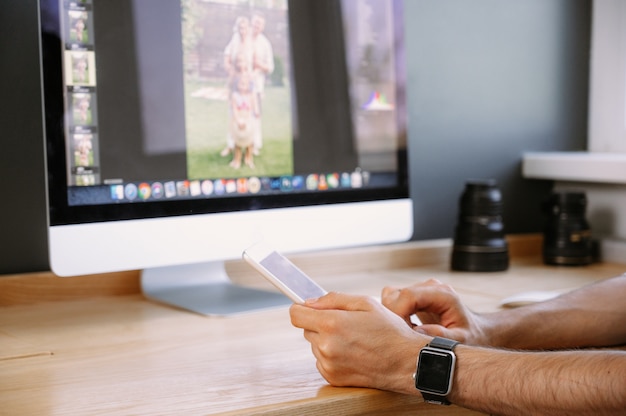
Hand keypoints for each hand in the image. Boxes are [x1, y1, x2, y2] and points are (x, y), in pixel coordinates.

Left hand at [289, 292, 427, 393]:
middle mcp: (326, 346)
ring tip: (353, 339)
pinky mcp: (333, 378)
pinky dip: (332, 356)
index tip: (309, 308)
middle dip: (320, 323)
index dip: (302, 308)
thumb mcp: (365, 303)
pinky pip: (322, 360)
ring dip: (327, 340)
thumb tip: (309, 302)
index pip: (296, 314)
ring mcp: (328, 364)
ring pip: (315, 345)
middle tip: (344, 323)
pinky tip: (352, 353)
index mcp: (332, 324)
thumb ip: (333, 299)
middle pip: (306, 329)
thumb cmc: (390, 331)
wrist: (406, 362)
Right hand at [381, 279, 487, 344]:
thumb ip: (442, 336)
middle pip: (395, 295)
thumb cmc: (471, 337)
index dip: (398, 314)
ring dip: (393, 316)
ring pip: (390, 296)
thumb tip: (416, 332)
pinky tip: (408, 327)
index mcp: (443, 294)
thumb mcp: (462, 340)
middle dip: (394, 317)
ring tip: (409, 331)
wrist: (476, 330)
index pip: (408, 296)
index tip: (402, 333)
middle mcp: (430, 287)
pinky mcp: (414, 295)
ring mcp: (421, 289)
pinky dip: (394, 315)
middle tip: (407, 335)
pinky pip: (393, 300)